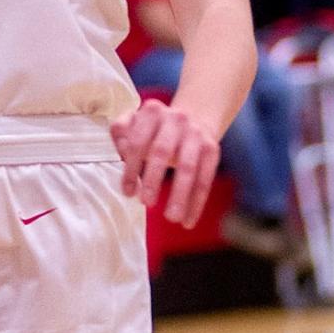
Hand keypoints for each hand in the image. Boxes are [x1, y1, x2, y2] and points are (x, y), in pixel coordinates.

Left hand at [111, 97, 219, 222]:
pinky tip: (189, 221)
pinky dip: (197, 202)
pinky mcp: (211, 148)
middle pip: (162, 151)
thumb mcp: (135, 124)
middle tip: (146, 203)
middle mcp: (176, 119)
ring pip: (189, 167)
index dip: (131, 169)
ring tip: (172, 218)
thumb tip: (123, 150)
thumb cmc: (153, 129)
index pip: (137, 141)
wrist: (192, 118)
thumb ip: (122, 133)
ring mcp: (196, 133)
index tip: (128, 192)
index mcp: (152, 112)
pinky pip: (205, 178)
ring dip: (180, 195)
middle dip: (153, 179)